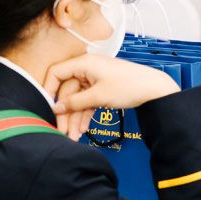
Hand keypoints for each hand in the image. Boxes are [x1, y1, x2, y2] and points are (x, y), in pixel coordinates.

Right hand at [42, 55, 178, 140]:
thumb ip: (75, 102)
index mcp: (84, 63)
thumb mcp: (99, 96)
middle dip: (65, 113)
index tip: (46, 107)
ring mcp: (95, 79)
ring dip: (75, 118)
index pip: (56, 73)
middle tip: (61, 131)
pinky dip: (85, 115)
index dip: (48, 89)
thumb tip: (57, 108)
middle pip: (67, 91)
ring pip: (78, 99)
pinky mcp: (102, 88)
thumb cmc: (129, 86)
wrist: (154, 90)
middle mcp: (87, 69)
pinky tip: (82, 130)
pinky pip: (88, 102)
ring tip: (73, 136)